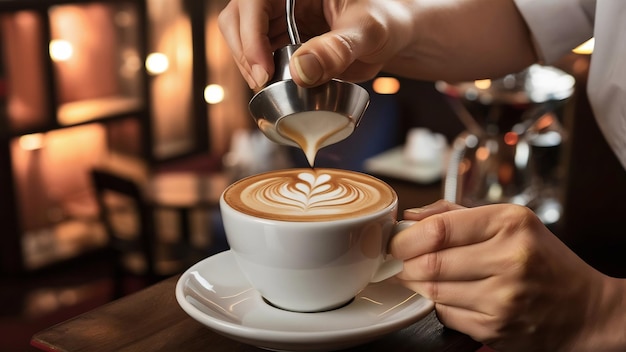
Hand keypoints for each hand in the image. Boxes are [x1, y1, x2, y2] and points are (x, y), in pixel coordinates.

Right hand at [218, 0, 536, 89]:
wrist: (401, 36)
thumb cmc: (392, 21)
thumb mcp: (369, 31)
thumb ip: (337, 49)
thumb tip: (300, 70)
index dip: (249, 31)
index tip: (263, 67)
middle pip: (240, 16)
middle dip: (246, 50)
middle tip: (262, 83)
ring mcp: (282, 15)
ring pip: (244, 35)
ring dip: (251, 63)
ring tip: (268, 87)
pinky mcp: (285, 36)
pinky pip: (260, 52)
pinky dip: (261, 71)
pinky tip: (274, 85)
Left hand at [389, 200, 625, 350]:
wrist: (585, 309)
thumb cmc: (542, 259)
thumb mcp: (510, 222)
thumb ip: (456, 214)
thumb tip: (410, 217)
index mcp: (510, 224)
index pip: (438, 229)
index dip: (406, 237)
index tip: (396, 241)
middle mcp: (509, 259)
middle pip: (430, 263)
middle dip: (405, 263)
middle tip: (400, 261)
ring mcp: (503, 298)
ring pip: (433, 291)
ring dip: (417, 284)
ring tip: (419, 276)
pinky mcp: (496, 328)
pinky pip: (446, 315)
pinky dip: (438, 305)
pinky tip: (449, 295)